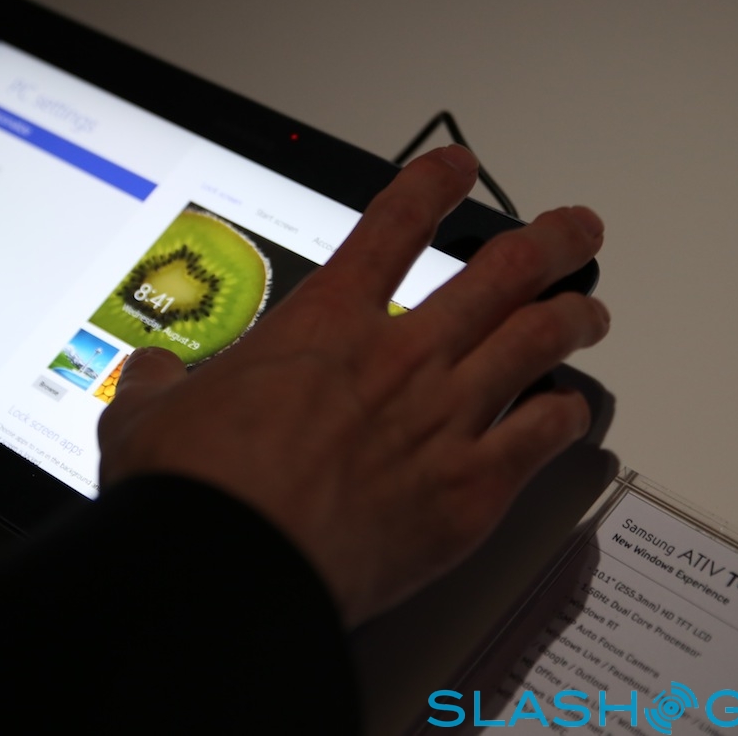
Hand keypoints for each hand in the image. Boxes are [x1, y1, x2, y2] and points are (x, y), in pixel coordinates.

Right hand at [98, 145, 608, 627]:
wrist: (234, 567)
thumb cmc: (198, 489)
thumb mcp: (148, 417)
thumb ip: (158, 386)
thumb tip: (147, 378)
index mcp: (325, 323)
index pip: (394, 224)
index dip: (434, 185)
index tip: (458, 169)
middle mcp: (399, 356)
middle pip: (500, 274)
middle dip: (548, 243)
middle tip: (574, 231)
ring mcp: (444, 419)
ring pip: (537, 343)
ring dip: (572, 319)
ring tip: (589, 312)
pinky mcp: (470, 490)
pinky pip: (543, 436)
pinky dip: (564, 415)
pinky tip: (571, 411)